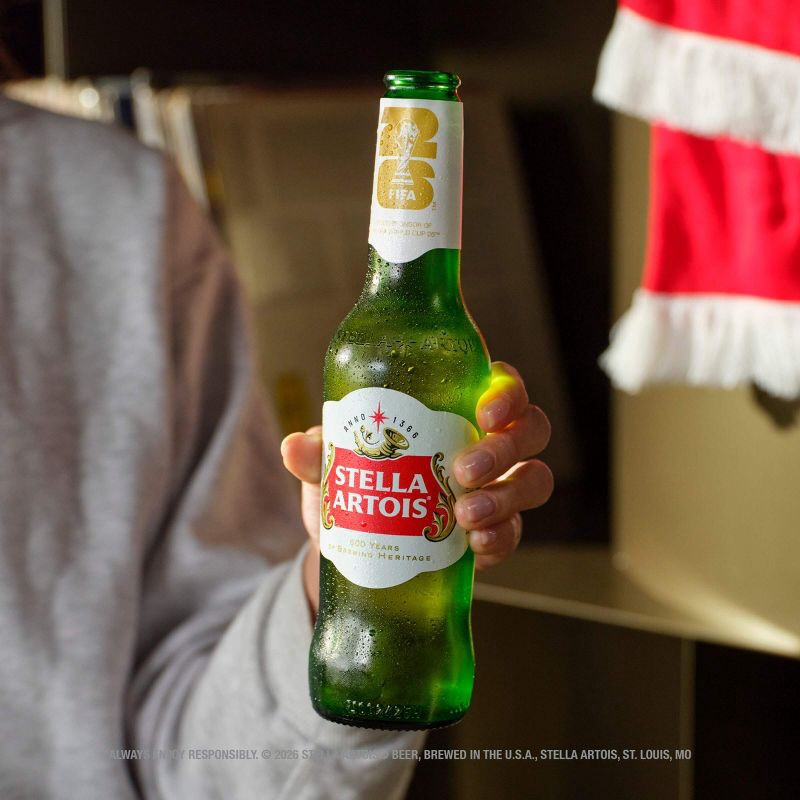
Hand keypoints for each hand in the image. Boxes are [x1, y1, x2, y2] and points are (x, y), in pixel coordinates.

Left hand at [280, 361, 552, 611]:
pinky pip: (514, 534)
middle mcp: (488, 444)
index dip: (507, 393)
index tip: (484, 411)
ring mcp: (496, 490)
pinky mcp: (491, 533)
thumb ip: (319, 454)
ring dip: (506, 497)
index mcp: (457, 409)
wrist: (358, 546)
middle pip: (530, 431)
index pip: (501, 387)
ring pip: (533, 481)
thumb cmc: (357, 484)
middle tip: (462, 470)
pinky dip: (500, 539)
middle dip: (504, 449)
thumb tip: (294, 446)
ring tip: (465, 516)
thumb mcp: (335, 466)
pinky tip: (475, 547)